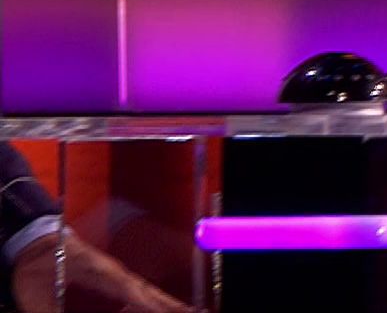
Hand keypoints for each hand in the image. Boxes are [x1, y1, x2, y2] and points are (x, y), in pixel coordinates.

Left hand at [12, 230, 196, 312]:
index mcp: (98, 271)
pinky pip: (137, 291)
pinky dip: (153, 300)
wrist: (36, 240)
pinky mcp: (111, 278)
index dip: (149, 303)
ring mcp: (114, 274)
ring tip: (187, 311)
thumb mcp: (33, 293)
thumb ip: (48, 312)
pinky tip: (157, 308)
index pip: (130, 291)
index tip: (165, 311)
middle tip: (193, 312)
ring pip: (146, 291)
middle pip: (147, 291)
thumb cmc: (36, 263)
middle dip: (170, 304)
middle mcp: (112, 271)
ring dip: (166, 302)